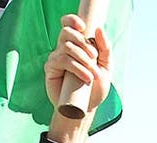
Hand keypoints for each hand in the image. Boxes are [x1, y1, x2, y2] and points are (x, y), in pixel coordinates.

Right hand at [45, 15, 112, 142]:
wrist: (86, 108)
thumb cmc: (95, 88)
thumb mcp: (106, 67)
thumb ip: (105, 49)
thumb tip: (98, 29)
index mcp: (76, 44)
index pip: (68, 24)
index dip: (72, 20)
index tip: (83, 27)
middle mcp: (64, 48)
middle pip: (68, 32)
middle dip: (84, 44)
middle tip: (95, 58)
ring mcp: (56, 57)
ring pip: (67, 47)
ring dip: (84, 60)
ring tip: (94, 75)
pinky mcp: (50, 68)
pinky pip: (63, 60)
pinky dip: (77, 68)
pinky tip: (86, 78)